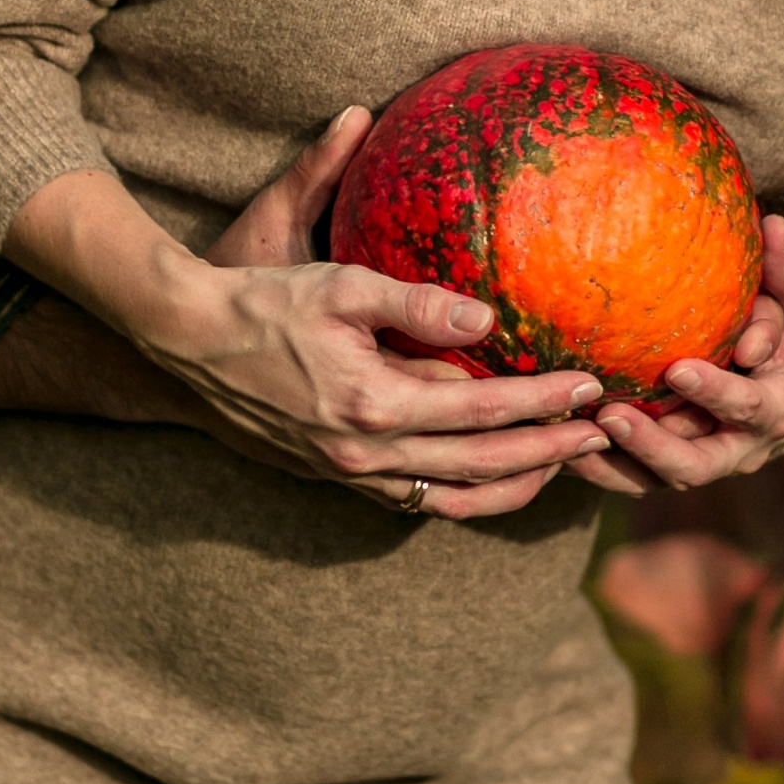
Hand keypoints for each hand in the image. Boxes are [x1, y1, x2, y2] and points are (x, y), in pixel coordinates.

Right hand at [4, 145, 607, 521]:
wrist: (181, 344)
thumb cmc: (261, 300)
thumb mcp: (340, 284)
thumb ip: (417, 302)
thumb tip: (487, 322)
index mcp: (372, 403)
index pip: (481, 410)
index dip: (542, 403)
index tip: (589, 387)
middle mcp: (363, 452)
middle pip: (479, 466)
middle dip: (548, 451)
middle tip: (602, 434)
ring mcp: (346, 472)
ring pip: (449, 498)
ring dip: (511, 485)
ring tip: (561, 465)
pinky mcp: (332, 474)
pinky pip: (412, 500)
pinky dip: (461, 494)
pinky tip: (489, 477)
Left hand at [570, 213, 783, 499]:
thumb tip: (773, 225)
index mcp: (779, 406)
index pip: (749, 407)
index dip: (715, 393)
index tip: (677, 369)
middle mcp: (744, 446)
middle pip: (697, 464)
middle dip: (652, 445)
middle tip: (610, 414)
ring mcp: (710, 459)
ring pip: (659, 477)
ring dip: (616, 462)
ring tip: (572, 434)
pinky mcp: (679, 462)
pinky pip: (636, 476)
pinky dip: (602, 468)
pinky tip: (561, 444)